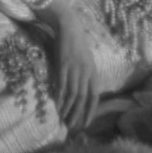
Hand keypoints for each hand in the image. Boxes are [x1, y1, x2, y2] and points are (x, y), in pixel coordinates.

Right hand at [53, 16, 99, 130]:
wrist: (69, 26)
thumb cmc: (77, 43)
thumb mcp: (87, 60)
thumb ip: (87, 75)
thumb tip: (84, 91)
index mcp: (93, 71)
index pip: (94, 96)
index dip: (90, 111)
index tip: (85, 123)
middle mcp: (86, 72)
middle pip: (83, 98)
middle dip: (77, 114)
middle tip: (71, 126)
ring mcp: (74, 69)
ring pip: (72, 94)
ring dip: (68, 109)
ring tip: (63, 120)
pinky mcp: (63, 65)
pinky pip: (61, 85)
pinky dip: (59, 98)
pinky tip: (57, 106)